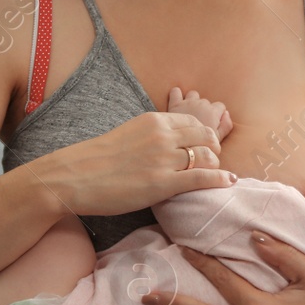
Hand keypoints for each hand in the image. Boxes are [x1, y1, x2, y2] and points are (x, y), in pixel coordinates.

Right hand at [30, 111, 234, 217]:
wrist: (75, 177)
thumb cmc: (97, 160)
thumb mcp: (128, 133)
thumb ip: (151, 134)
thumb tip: (168, 141)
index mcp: (153, 120)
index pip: (192, 121)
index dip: (204, 133)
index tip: (206, 144)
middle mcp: (162, 136)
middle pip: (205, 136)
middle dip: (214, 148)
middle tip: (214, 159)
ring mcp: (164, 159)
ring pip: (206, 156)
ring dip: (216, 164)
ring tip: (218, 172)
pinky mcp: (163, 183)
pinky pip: (202, 177)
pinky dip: (220, 178)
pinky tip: (229, 181)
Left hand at [166, 86, 233, 140]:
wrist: (181, 146)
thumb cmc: (201, 145)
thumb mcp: (218, 139)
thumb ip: (226, 125)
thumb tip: (226, 114)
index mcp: (213, 112)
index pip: (220, 106)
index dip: (218, 115)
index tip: (212, 123)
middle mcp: (202, 104)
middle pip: (206, 102)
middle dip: (204, 109)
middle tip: (199, 122)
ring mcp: (188, 102)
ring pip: (193, 94)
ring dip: (192, 101)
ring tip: (189, 112)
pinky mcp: (175, 103)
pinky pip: (175, 92)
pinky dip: (176, 95)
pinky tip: (177, 103)